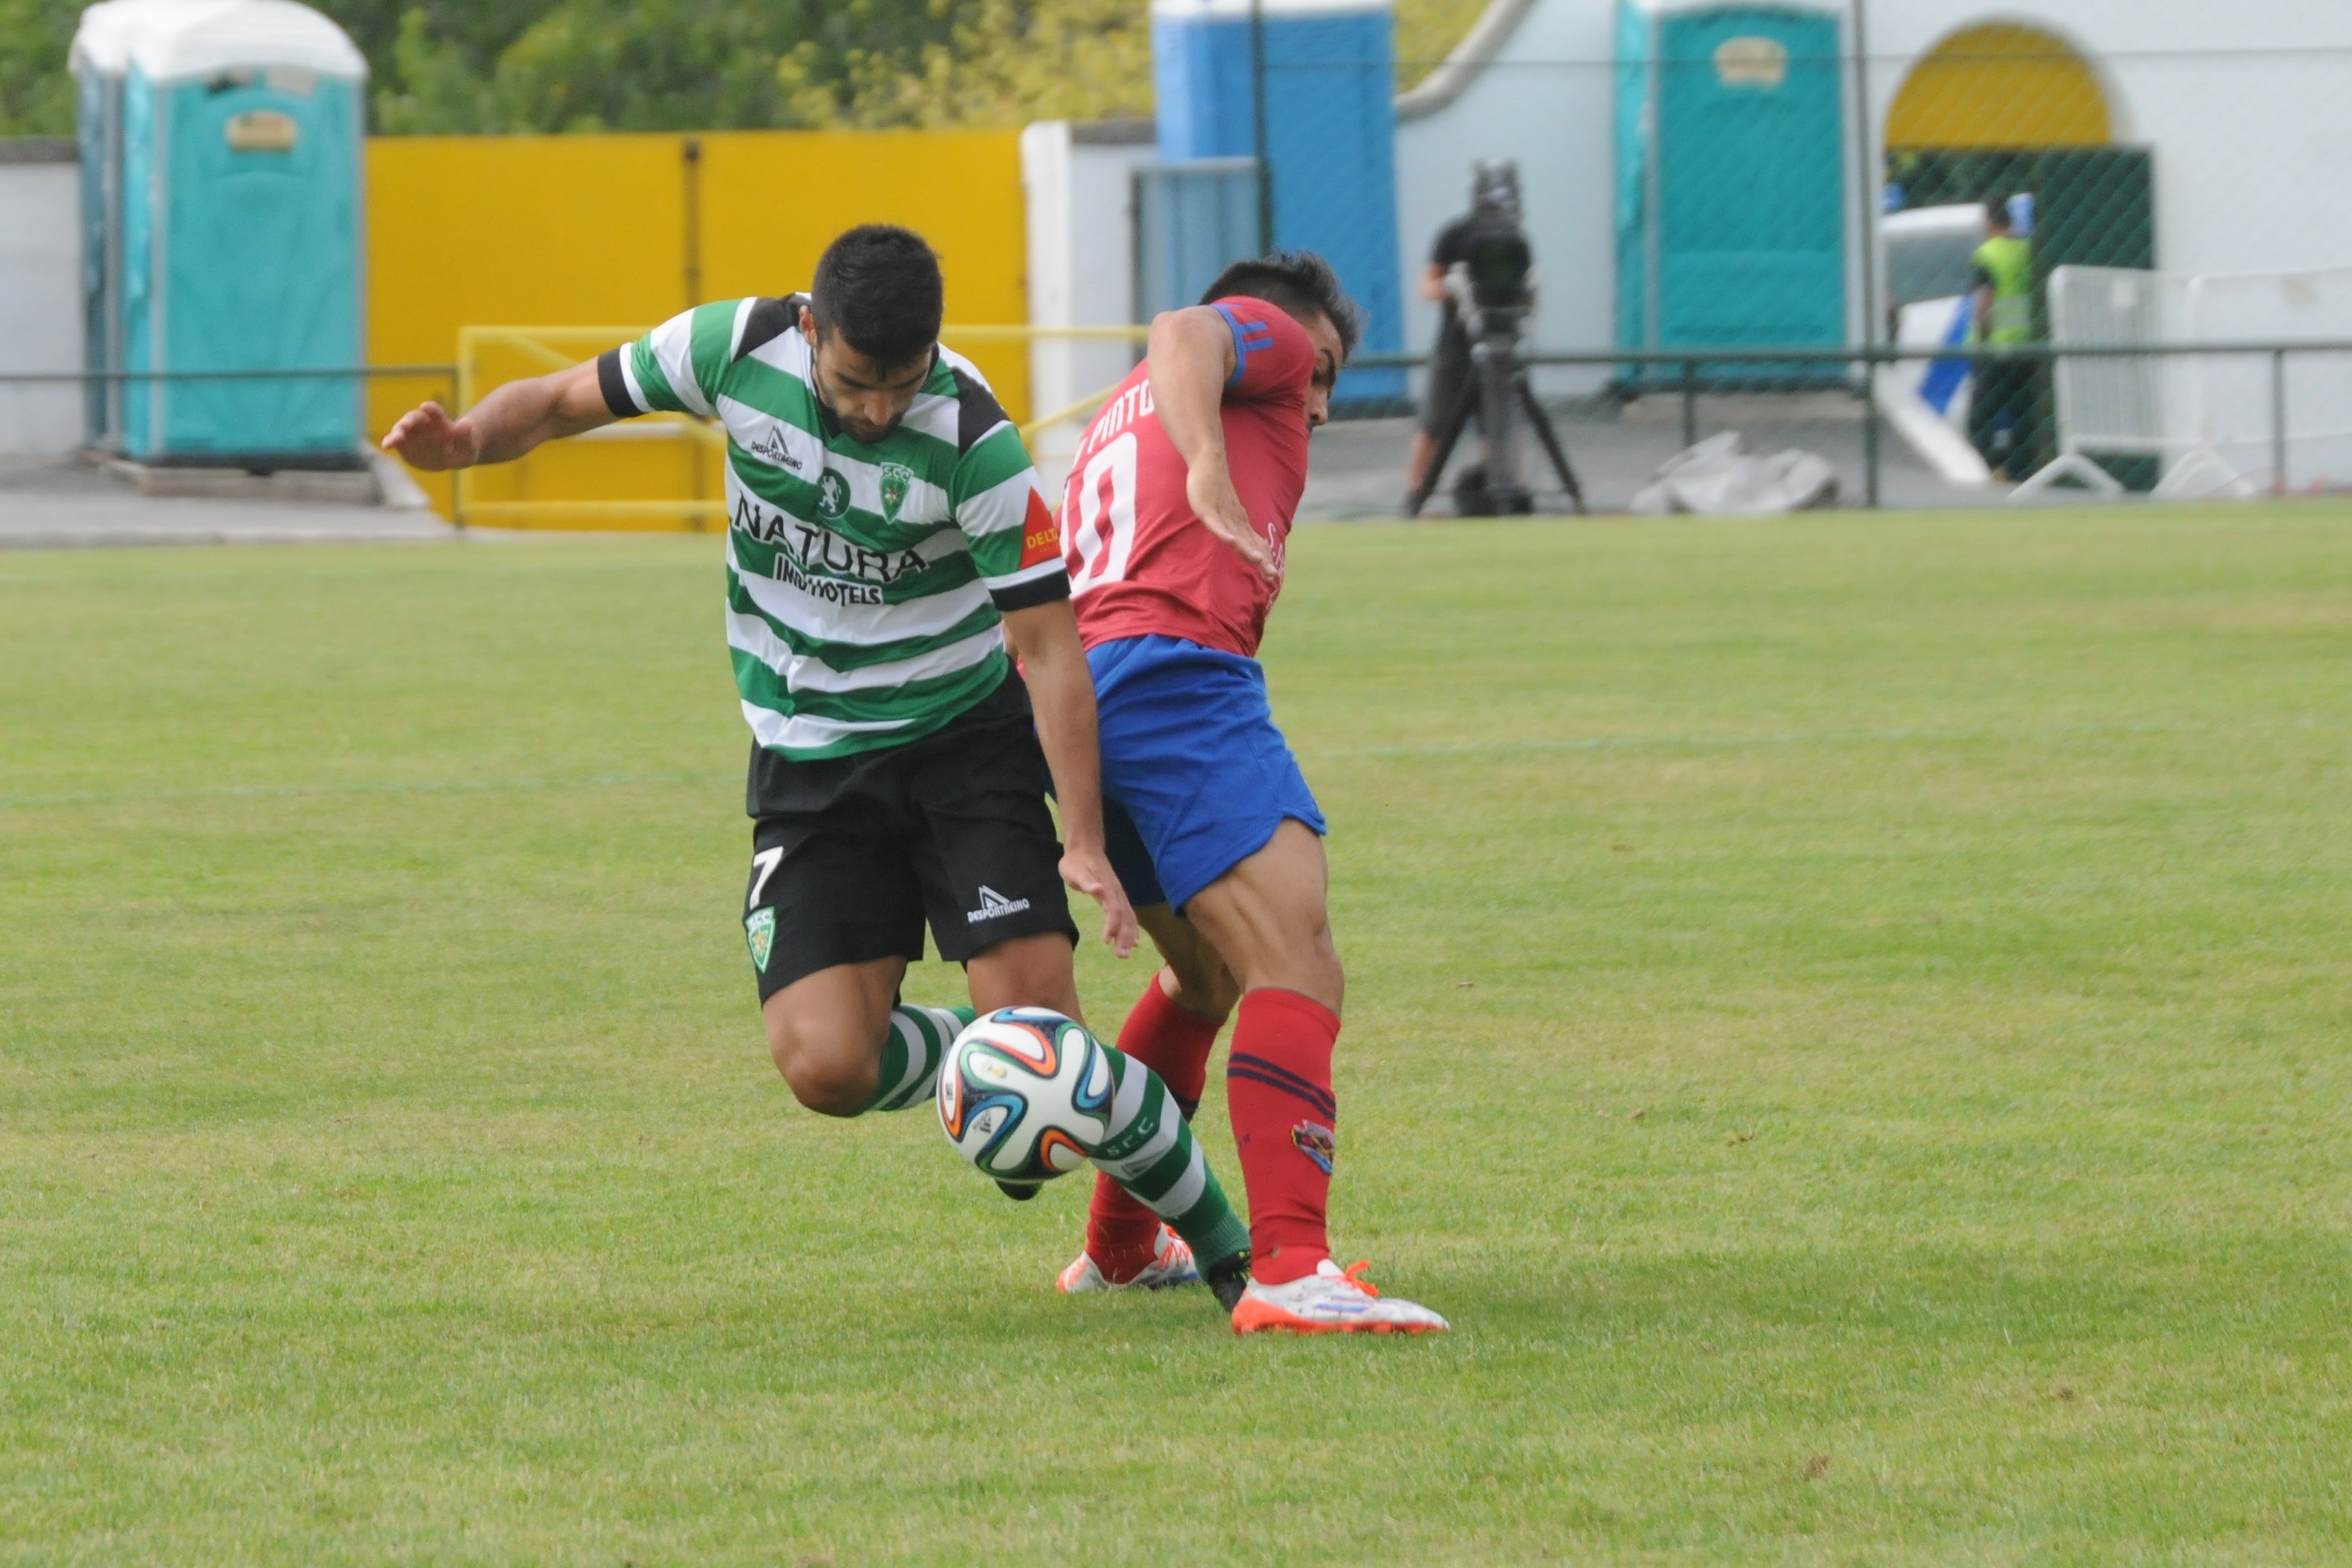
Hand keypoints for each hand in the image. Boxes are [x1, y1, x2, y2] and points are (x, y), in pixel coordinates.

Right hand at [381, 401, 481, 470]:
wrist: (448, 458)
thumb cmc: (460, 452)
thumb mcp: (467, 449)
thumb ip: (466, 437)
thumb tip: (467, 422)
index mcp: (440, 423)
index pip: (436, 413)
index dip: (431, 409)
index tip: (426, 406)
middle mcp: (424, 425)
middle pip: (414, 418)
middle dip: (408, 421)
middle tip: (405, 425)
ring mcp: (412, 434)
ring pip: (402, 429)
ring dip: (397, 432)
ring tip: (393, 440)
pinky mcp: (404, 443)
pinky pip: (395, 441)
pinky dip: (390, 441)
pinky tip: (386, 446)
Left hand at [1059, 844, 1138, 959]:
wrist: (1085, 847)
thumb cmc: (1076, 861)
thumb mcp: (1075, 870)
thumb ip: (1086, 882)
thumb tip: (1097, 889)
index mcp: (1107, 888)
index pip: (1114, 910)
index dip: (1112, 925)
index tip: (1107, 941)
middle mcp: (1117, 892)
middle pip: (1124, 917)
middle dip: (1124, 936)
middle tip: (1121, 956)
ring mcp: (1119, 894)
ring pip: (1128, 917)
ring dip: (1128, 935)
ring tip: (1126, 953)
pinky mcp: (1117, 896)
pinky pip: (1128, 914)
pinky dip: (1131, 928)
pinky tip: (1132, 940)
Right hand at [1186, 459, 1275, 581]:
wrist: (1210, 464)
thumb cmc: (1217, 490)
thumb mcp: (1229, 513)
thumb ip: (1236, 529)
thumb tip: (1242, 542)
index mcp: (1240, 525)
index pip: (1254, 545)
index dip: (1263, 560)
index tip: (1272, 578)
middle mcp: (1234, 521)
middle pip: (1249, 544)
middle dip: (1260, 559)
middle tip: (1272, 575)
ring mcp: (1222, 515)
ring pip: (1235, 535)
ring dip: (1246, 548)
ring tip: (1258, 561)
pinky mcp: (1207, 508)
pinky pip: (1215, 523)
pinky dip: (1223, 532)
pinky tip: (1230, 540)